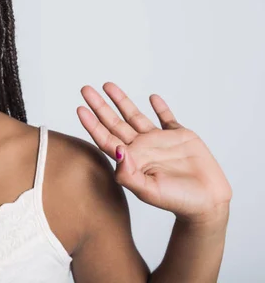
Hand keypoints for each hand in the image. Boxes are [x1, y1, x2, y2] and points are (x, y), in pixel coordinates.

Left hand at [76, 82, 231, 224]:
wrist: (206, 202)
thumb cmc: (176, 201)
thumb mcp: (148, 191)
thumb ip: (129, 174)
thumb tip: (118, 151)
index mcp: (131, 159)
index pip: (105, 138)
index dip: (92, 124)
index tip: (80, 108)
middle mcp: (141, 147)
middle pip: (114, 122)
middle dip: (100, 105)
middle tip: (85, 89)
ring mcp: (159, 140)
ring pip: (135, 115)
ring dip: (122, 100)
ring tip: (107, 85)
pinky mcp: (180, 136)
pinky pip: (167, 118)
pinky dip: (160, 107)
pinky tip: (152, 97)